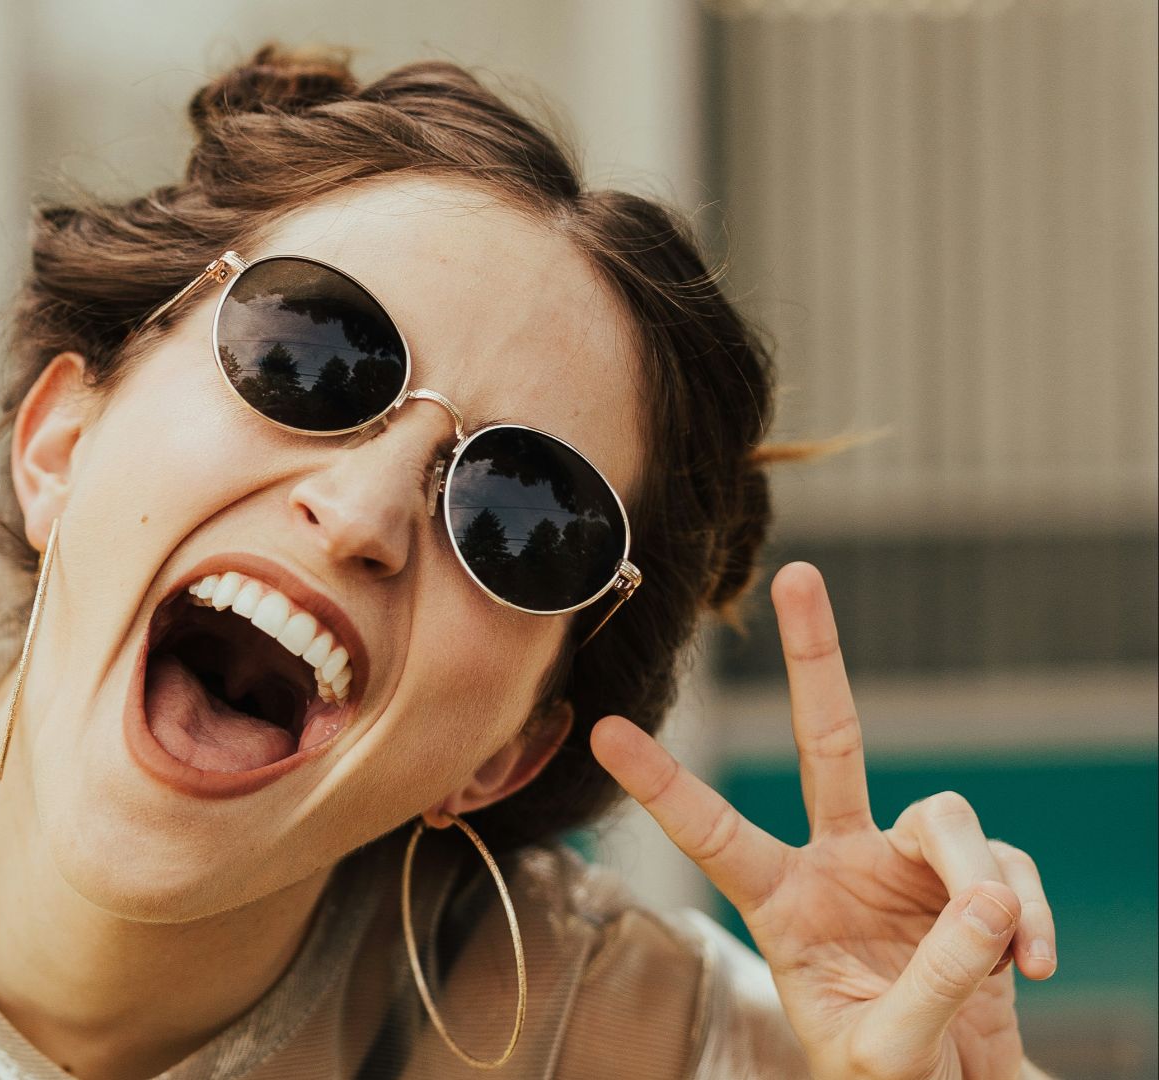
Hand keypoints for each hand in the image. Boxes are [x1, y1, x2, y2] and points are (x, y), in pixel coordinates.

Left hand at [592, 562, 1055, 1079]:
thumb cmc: (885, 1074)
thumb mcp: (885, 1048)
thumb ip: (930, 983)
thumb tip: (986, 905)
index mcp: (781, 902)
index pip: (713, 834)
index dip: (662, 785)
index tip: (605, 731)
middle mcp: (836, 863)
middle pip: (827, 740)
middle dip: (815, 659)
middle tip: (800, 574)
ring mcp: (905, 864)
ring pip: (946, 816)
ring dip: (981, 882)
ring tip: (1001, 955)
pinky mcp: (973, 881)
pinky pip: (1007, 870)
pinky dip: (1027, 916)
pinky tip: (1032, 967)